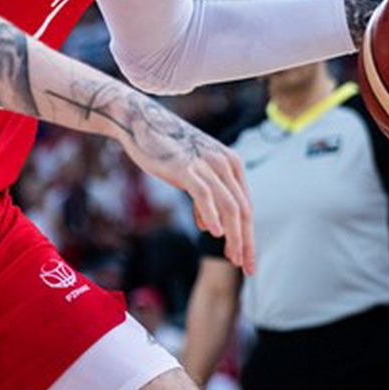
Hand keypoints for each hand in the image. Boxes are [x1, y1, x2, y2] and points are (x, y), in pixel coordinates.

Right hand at [115, 90, 256, 275]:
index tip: (246, 260)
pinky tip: (214, 234)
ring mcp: (206, 164)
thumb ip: (206, 198)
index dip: (248, 236)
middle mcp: (225, 163)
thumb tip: (211, 227)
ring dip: (234, 236)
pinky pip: (205, 195)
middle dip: (246, 242)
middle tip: (247, 267)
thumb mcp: (192, 174)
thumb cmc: (166, 150)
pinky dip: (212, 215)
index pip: (245, 206)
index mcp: (231, 164)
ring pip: (229, 206)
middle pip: (242, 210)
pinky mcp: (187, 167)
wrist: (140, 122)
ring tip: (232, 258)